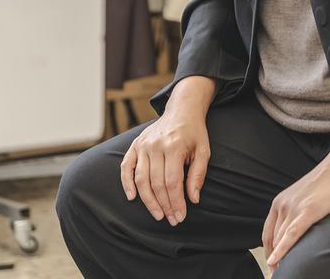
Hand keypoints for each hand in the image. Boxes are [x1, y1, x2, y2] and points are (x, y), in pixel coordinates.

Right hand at [119, 77, 214, 225]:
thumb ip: (198, 174)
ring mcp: (143, 145)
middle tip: (171, 219)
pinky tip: (132, 197)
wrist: (182, 110)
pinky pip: (126, 167)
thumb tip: (193, 199)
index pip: (173, 182)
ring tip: (158, 214)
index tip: (180, 216)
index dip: (176, 202)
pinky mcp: (135, 145)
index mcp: (175, 146)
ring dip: (148, 200)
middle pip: (157, 184)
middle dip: (164, 205)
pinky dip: (126, 183)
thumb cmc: (194, 132)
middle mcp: (156, 146)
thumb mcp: (204, 150)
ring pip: (141, 179)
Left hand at [263, 165, 329, 269]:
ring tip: (282, 272)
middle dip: (274, 258)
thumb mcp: (307, 195)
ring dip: (280, 259)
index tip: (272, 263)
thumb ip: (298, 209)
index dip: (268, 250)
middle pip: (274, 239)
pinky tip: (275, 261)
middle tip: (277, 273)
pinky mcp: (308, 212)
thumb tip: (299, 226)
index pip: (268, 232)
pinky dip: (281, 251)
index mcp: (280, 200)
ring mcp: (294, 208)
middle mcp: (283, 204)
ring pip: (282, 240)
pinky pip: (290, 236)